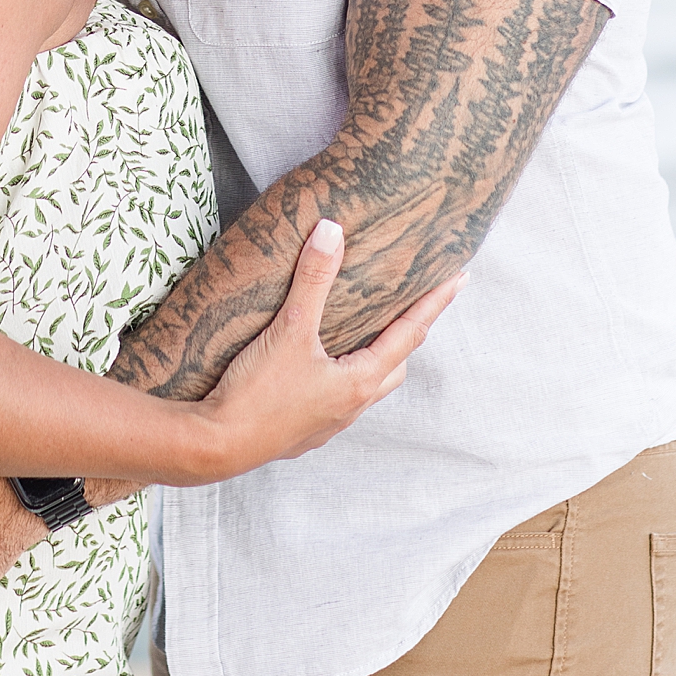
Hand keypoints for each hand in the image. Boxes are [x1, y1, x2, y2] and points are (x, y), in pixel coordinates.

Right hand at [190, 220, 463, 479]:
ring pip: (366, 387)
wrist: (217, 445)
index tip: (459, 279)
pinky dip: (341, 378)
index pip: (409, 334)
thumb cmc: (257, 392)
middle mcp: (351, 406)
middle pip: (394, 366)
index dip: (433, 303)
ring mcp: (328, 424)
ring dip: (373, 360)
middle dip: (405, 335)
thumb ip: (313, 278)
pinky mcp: (303, 432)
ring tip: (362, 334)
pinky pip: (337, 401)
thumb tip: (333, 230)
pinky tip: (317, 366)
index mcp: (359, 381)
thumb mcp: (290, 327)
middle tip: (407, 307)